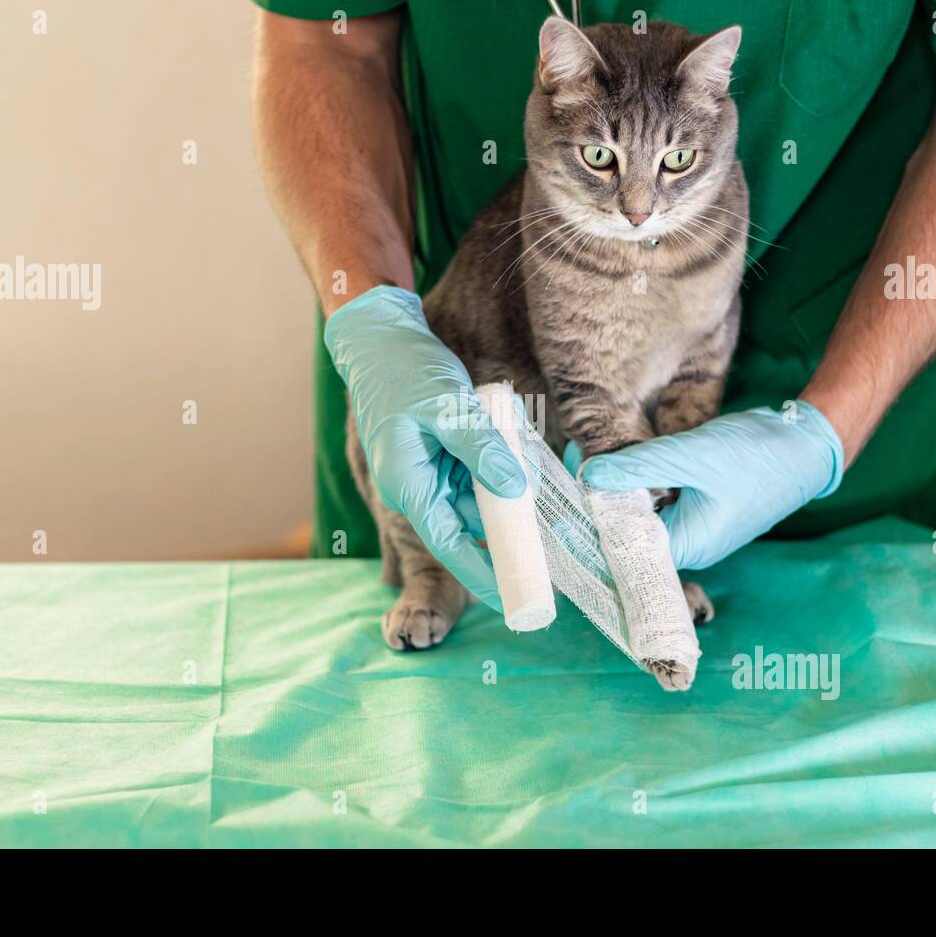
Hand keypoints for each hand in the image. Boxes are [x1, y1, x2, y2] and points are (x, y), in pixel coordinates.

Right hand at [324, 286, 525, 608]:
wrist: (380, 338)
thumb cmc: (405, 371)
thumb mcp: (449, 409)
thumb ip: (483, 452)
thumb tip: (515, 492)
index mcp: (409, 486)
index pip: (451, 544)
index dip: (484, 574)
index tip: (517, 598)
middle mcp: (419, 487)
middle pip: (471, 524)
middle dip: (510, 531)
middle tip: (554, 548)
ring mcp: (431, 472)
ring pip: (479, 497)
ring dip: (508, 495)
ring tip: (541, 489)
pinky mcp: (443, 455)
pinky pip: (478, 473)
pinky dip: (499, 469)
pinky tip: (521, 456)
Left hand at [575, 402, 843, 570]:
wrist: (807, 446)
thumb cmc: (755, 456)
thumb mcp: (689, 455)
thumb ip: (638, 467)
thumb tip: (589, 475)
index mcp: (686, 545)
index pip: (623, 547)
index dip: (592, 522)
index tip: (565, 496)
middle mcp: (690, 545)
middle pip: (632, 533)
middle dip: (602, 503)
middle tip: (572, 466)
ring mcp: (699, 529)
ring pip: (646, 516)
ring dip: (623, 493)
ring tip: (589, 462)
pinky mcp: (704, 509)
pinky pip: (663, 505)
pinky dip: (645, 487)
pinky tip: (627, 464)